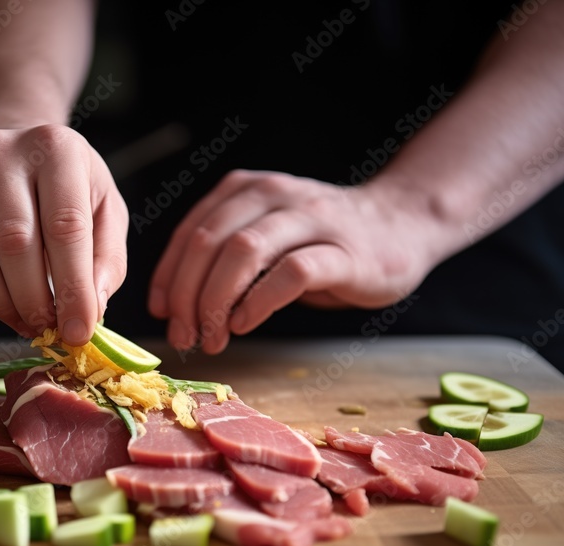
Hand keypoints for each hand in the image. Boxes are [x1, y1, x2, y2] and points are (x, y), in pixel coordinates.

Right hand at [0, 124, 127, 344]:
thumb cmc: (65, 185)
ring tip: (26, 322)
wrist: (13, 150)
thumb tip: (91, 309)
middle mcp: (3, 153)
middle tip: (49, 330)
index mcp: (57, 150)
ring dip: (3, 305)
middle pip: (15, 244)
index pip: (65, 228)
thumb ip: (106, 259)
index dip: (73, 288)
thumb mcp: (105, 209)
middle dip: (34, 301)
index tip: (79, 331)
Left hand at [148, 170, 448, 353]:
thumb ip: (227, 260)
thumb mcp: (267, 240)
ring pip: (243, 252)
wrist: (403, 224)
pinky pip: (290, 274)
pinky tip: (247, 323)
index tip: (160, 312)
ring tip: (211, 337)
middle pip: (210, 241)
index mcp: (246, 190)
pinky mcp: (343, 252)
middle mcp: (274, 196)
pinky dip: (259, 302)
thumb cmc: (324, 242)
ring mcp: (310, 220)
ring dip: (217, 301)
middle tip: (183, 335)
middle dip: (187, 294)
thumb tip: (178, 305)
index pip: (191, 231)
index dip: (168, 275)